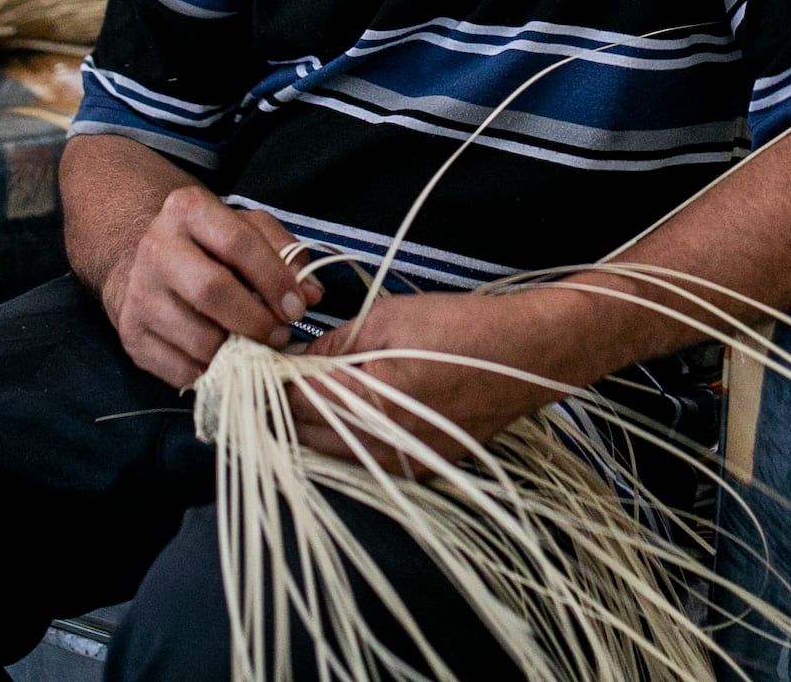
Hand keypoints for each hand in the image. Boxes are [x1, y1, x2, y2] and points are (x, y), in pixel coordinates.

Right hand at [100, 186, 323, 389]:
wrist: (142, 262)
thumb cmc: (209, 247)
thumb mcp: (249, 231)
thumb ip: (286, 255)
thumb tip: (311, 294)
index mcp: (188, 210)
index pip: (238, 243)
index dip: (274, 279)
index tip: (297, 307)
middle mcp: (156, 247)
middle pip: (211, 290)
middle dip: (256, 321)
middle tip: (280, 336)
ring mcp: (139, 293)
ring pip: (197, 338)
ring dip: (237, 354)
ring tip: (256, 351)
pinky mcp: (131, 333)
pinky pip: (180, 368)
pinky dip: (213, 374)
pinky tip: (227, 363)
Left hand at [290, 290, 582, 464]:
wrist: (528, 356)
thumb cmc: (461, 329)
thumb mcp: (387, 320)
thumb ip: (331, 345)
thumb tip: (290, 358)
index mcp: (369, 409)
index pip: (293, 405)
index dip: (272, 380)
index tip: (262, 360)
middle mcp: (383, 450)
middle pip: (306, 436)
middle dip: (287, 405)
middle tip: (280, 372)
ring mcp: (403, 466)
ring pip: (333, 452)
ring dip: (314, 423)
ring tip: (311, 386)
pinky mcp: (421, 470)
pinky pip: (364, 459)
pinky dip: (346, 436)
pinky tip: (349, 405)